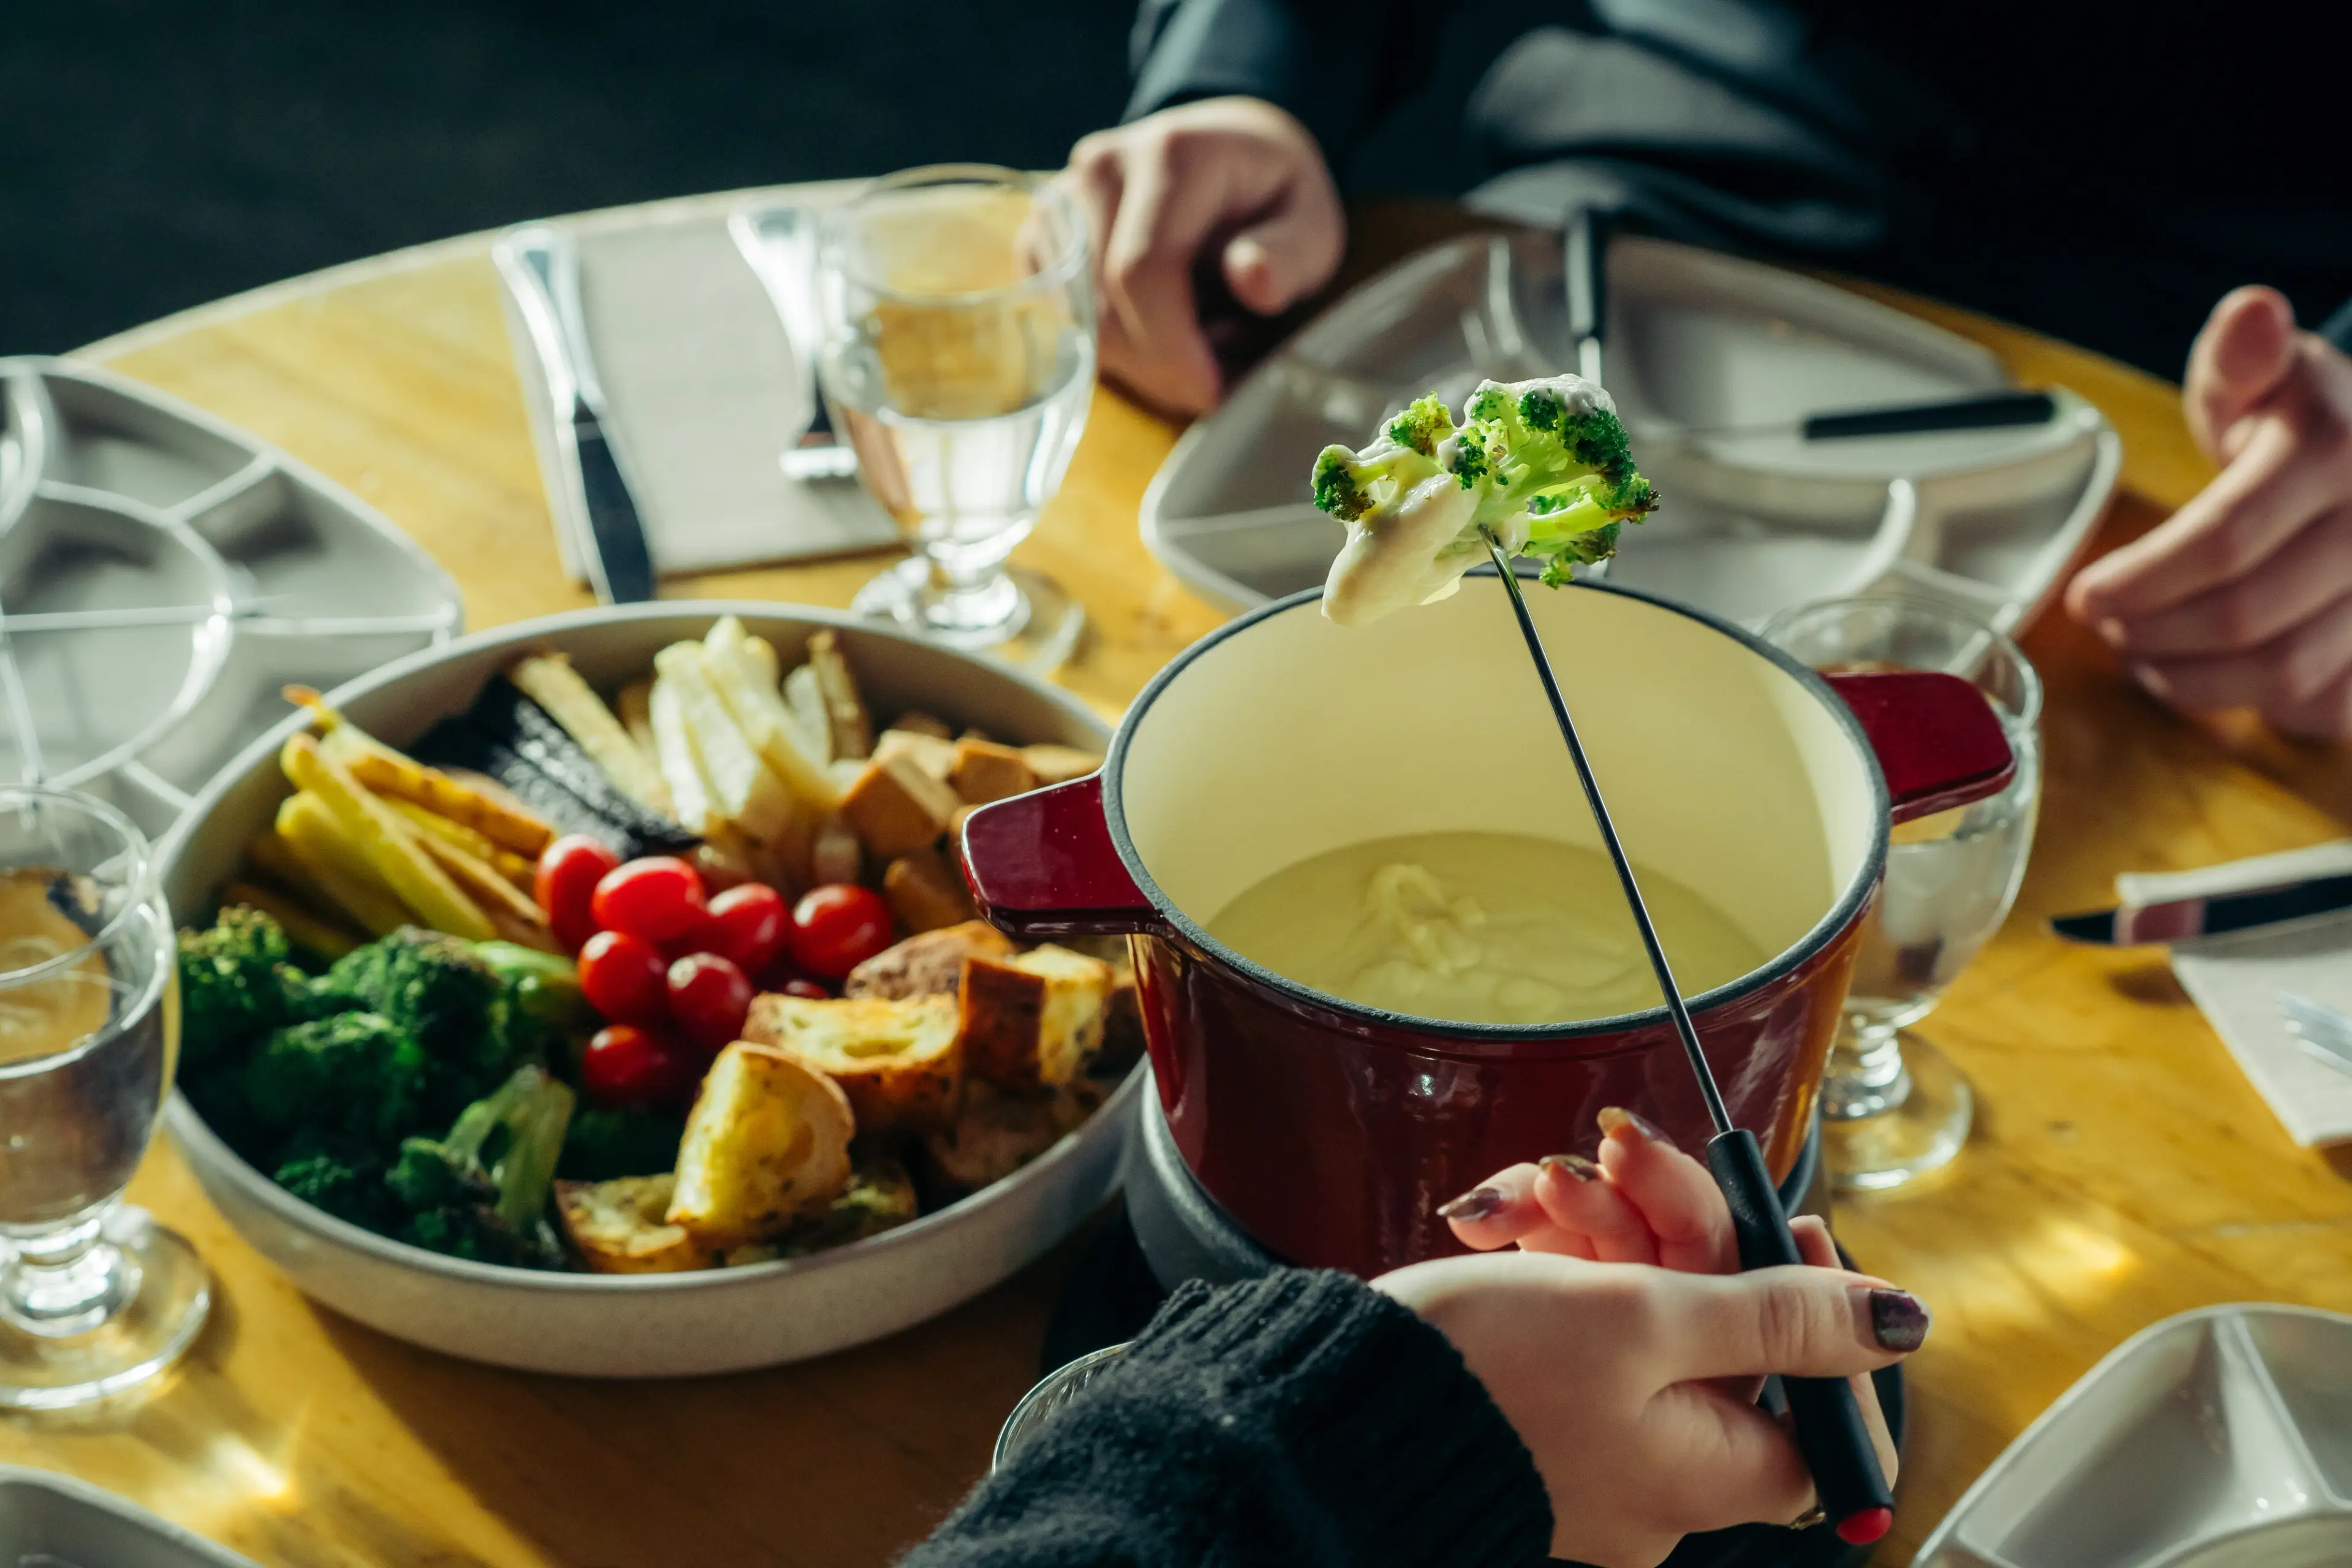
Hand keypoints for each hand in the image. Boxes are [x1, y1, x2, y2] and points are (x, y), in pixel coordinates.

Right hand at [1057, 97, 1344, 415]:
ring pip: (1078, 324)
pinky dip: (1107, 348)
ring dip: (1137, 362)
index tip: (1211, 392)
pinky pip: (1059, 320)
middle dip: (1158, 368)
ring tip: (1192, 340)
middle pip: (1104, 307)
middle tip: (1213, 379)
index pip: (1142, 270)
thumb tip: (1253, 282)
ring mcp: (1060, 200)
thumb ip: (1289, 255)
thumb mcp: (1311, 223)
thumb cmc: (1270, 197)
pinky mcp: (1038, 236)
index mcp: (1171, 156)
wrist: (1223, 149)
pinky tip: (1151, 329)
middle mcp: (1102, 168)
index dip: (1171, 349)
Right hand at [1380, 1110, 1920, 1567]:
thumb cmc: (1482, 1374)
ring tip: (1538, 1190)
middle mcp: (1663, 1472)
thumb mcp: (1644, 1320)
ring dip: (1599, 1228)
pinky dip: (1550, 1263)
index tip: (1774, 1226)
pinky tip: (1506, 1225)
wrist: (1332, 1404)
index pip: (1824, 1400)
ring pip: (1639, 1308)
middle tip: (1618, 1157)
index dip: (1810, 1303)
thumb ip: (1776, 1317)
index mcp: (1711, 1471)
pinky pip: (1574, 1324)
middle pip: (1721, 1327)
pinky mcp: (1533, 1411)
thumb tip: (1900, 1323)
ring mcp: (1595, 1442)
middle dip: (1670, 1226)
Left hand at [2066, 286, 2351, 737]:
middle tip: (2105, 623)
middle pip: (2242, 614)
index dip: (2141, 580)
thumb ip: (2240, 356)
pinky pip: (2314, 706)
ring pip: (2277, 672)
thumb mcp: (2266, 377)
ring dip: (2186, 674)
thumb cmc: (2301, 423)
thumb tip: (2251, 313)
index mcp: (2334, 453)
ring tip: (2139, 648)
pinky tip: (2197, 672)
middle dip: (2152, 628)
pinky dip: (2242, 701)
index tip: (2085, 596)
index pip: (2223, 539)